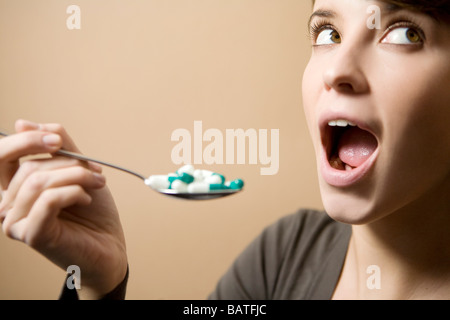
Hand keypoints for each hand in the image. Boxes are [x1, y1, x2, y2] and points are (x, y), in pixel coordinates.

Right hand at [0, 120, 127, 298]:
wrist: (109, 245)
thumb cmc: (93, 212)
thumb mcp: (77, 170)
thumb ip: (56, 147)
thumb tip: (22, 123)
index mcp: (16, 188)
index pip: (2, 155)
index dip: (27, 140)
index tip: (56, 139)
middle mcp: (8, 205)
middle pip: (29, 167)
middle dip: (69, 164)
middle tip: (95, 171)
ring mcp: (15, 222)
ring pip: (39, 181)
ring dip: (77, 176)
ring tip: (97, 184)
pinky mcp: (31, 234)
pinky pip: (49, 199)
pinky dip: (74, 192)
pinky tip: (86, 199)